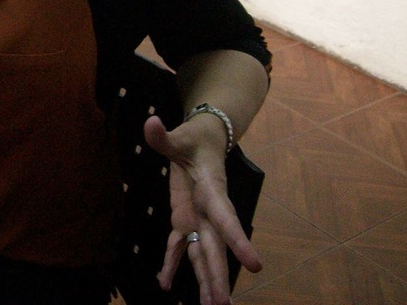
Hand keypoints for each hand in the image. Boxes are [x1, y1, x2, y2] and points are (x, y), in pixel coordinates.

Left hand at [143, 114, 261, 304]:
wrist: (205, 141)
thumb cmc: (195, 138)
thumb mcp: (179, 134)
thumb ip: (163, 135)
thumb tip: (150, 123)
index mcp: (212, 189)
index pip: (226, 217)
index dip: (238, 240)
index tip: (255, 265)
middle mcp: (209, 209)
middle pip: (215, 246)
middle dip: (218, 275)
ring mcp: (198, 217)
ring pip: (202, 252)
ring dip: (205, 280)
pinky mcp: (185, 219)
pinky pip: (180, 245)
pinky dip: (172, 264)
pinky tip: (165, 284)